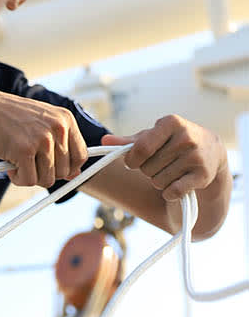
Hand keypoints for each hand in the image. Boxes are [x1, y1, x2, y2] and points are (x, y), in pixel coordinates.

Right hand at [0, 92, 87, 188]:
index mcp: (65, 120)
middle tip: (28, 164)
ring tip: (17, 163)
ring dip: (30, 177)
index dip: (68, 169)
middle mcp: (58, 129)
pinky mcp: (25, 151)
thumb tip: (76, 175)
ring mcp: (42, 140)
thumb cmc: (10, 119)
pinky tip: (9, 165)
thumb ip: (60, 146)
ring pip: (46, 179)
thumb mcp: (42, 125)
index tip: (53, 169)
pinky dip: (17, 179)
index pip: (81, 156)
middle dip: (45, 174)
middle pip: (63, 172)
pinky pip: (28, 181)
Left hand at [101, 115, 227, 201]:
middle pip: (146, 168)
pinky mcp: (203, 175)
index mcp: (170, 123)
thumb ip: (127, 142)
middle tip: (162, 163)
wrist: (211, 152)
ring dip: (159, 181)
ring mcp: (196, 156)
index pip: (139, 149)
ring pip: (157, 182)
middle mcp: (186, 137)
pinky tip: (179, 183)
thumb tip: (104, 141)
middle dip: (148, 170)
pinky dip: (170, 193)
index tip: (134, 161)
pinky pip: (172, 192)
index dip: (132, 161)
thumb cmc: (171, 143)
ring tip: (173, 170)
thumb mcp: (151, 138)